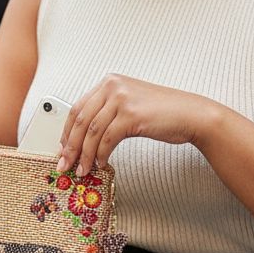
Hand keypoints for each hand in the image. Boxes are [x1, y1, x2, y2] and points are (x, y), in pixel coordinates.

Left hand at [57, 74, 208, 177]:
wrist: (191, 115)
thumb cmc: (162, 113)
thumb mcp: (129, 105)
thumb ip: (107, 113)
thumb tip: (82, 139)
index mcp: (109, 82)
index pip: (78, 107)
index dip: (66, 131)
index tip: (62, 149)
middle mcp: (113, 86)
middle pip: (81, 120)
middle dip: (70, 146)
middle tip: (64, 165)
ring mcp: (122, 99)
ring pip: (92, 132)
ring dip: (84, 155)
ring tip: (83, 170)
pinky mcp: (131, 115)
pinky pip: (107, 139)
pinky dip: (101, 155)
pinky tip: (102, 164)